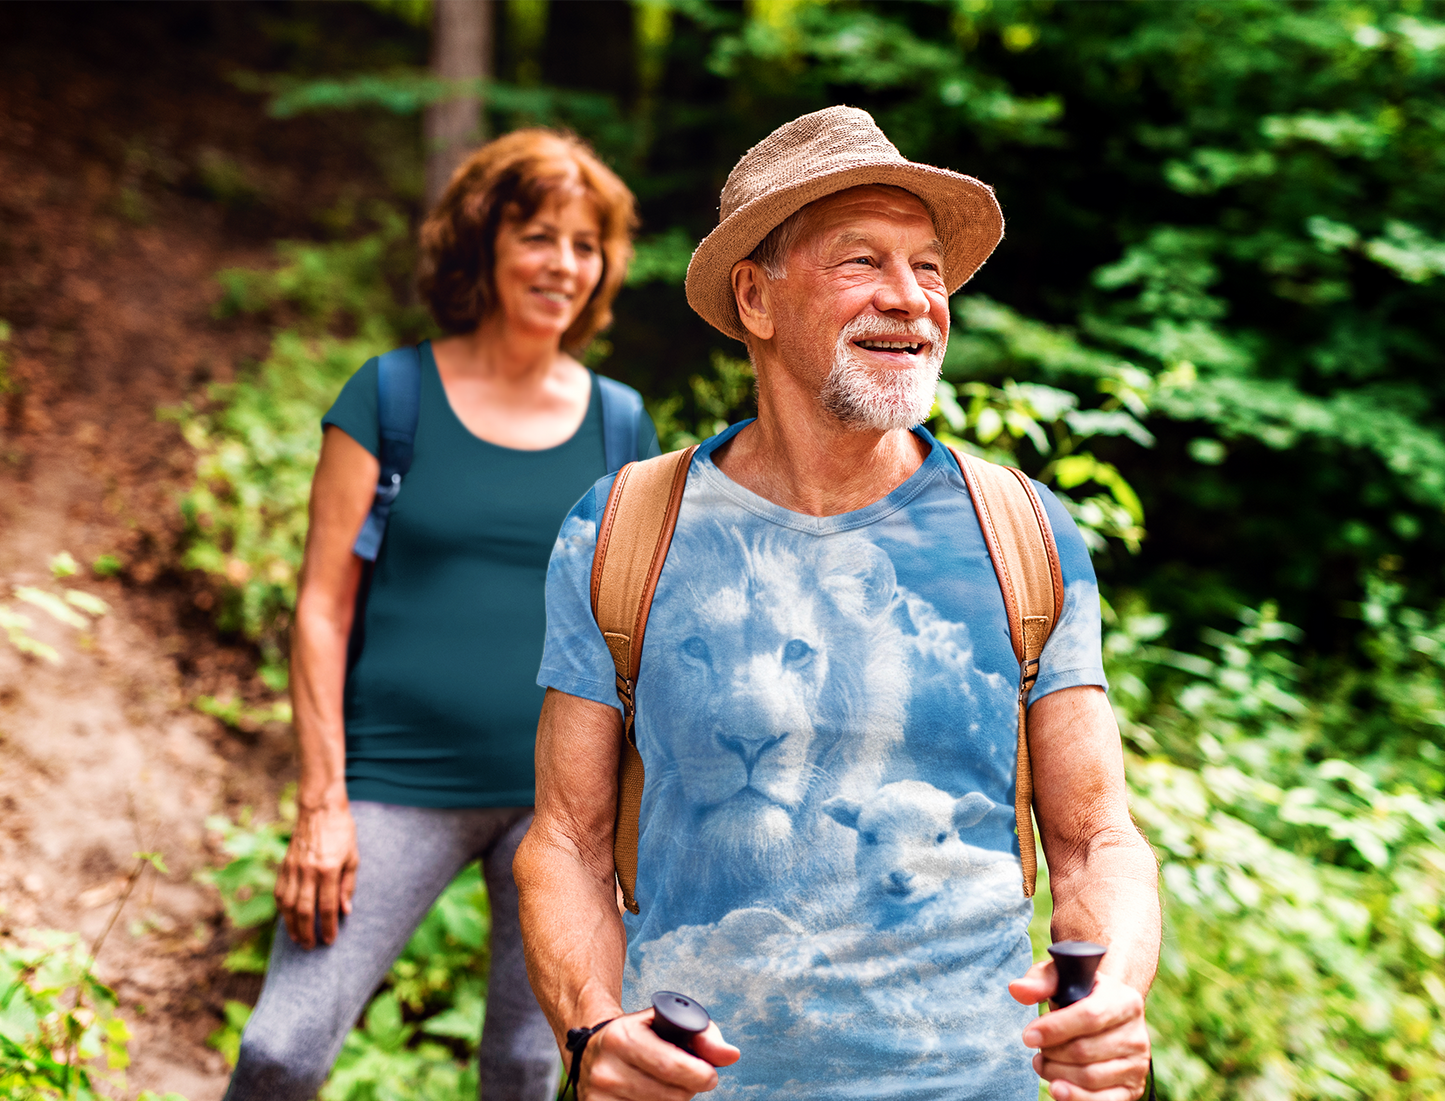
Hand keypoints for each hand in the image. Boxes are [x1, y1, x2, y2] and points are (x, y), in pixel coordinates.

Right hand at [274, 802, 358, 948]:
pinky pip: (280, 893)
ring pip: (289, 905)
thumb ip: (348, 885)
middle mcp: (309, 871)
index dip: (329, 927)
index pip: (327, 907)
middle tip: (311, 947)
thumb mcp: (353, 856)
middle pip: (305, 911)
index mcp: (329, 869)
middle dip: (308, 932)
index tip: (330, 940)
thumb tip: (345, 911)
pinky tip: (287, 919)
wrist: (320, 808)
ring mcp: (294, 868)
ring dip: (292, 926)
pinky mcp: (284, 865)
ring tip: (298, 939)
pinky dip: (282, 910)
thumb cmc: (341, 831)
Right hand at [580, 1007, 739, 1099]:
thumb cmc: (641, 1035)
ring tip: (667, 1084)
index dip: (699, 1074)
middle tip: (688, 1078)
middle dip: (689, 1088)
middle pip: (671, 1096)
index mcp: (622, 1038)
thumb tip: (731, 1055)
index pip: (671, 1067)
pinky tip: (651, 1095)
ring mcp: (600, 1097)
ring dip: (675, 1100)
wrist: (593, 1050)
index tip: (710, 1075)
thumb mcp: (667, 1023)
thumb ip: (704, 1035)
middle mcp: (607, 1069)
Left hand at [1010, 960, 1149, 1100]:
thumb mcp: (1062, 978)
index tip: (1028, 1036)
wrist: (1108, 1015)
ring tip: (1042, 1063)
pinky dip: (1076, 1097)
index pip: (1089, 1016)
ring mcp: (1137, 1064)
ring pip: (1090, 1077)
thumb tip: (1017, 989)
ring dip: (1057, 1074)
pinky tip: (1057, 1088)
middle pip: (1085, 1051)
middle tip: (1037, 1050)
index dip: (1055, 1028)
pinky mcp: (1133, 1087)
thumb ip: (1041, 981)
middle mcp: (1136, 1034)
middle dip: (1051, 1053)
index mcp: (1125, 1001)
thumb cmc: (1079, 994)